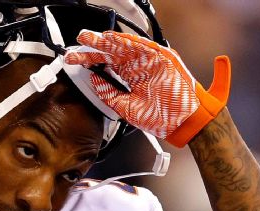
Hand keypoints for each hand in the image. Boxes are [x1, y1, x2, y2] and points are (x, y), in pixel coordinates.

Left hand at [65, 30, 230, 147]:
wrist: (184, 122)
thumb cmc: (162, 118)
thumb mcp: (127, 109)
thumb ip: (110, 95)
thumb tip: (95, 82)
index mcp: (132, 78)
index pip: (107, 66)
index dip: (90, 62)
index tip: (74, 60)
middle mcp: (139, 67)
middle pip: (112, 54)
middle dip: (93, 49)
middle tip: (76, 45)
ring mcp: (150, 61)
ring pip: (124, 47)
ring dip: (106, 41)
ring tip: (89, 38)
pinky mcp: (161, 58)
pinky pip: (142, 46)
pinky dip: (126, 42)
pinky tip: (110, 40)